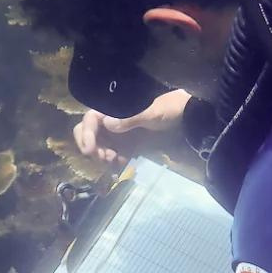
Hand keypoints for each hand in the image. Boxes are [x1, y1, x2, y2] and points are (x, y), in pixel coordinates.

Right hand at [73, 89, 192, 165]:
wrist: (185, 118)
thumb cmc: (168, 108)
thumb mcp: (151, 112)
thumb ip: (129, 119)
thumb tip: (106, 123)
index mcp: (112, 108)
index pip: (90, 120)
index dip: (86, 134)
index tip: (90, 150)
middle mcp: (110, 121)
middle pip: (87, 133)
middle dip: (91, 147)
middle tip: (104, 157)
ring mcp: (117, 134)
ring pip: (98, 146)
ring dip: (102, 156)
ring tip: (115, 161)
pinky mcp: (126, 145)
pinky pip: (112, 156)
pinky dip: (113, 163)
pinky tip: (122, 164)